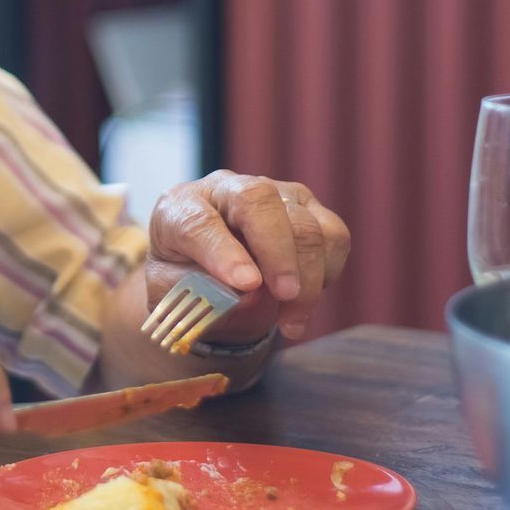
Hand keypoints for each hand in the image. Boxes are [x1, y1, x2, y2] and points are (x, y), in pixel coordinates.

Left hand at [147, 172, 351, 343]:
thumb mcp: (175, 295)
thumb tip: (249, 296)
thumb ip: (201, 294)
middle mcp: (226, 190)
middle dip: (277, 252)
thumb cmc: (186, 281)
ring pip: (305, 223)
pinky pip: (334, 237)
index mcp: (180, 208)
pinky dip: (328, 274)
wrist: (209, 274)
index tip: (245, 284)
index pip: (199, 221)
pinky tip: (304, 300)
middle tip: (284, 295)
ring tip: (292, 319)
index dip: (223, 252)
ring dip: (308, 277)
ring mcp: (272, 194)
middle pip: (259, 200)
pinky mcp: (307, 208)